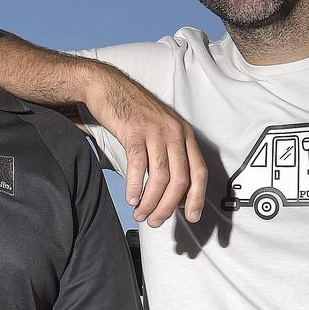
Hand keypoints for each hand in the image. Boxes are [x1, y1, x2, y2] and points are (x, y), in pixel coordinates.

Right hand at [86, 67, 206, 226]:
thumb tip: (174, 195)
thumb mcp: (160, 132)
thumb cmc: (133, 114)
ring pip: (160, 176)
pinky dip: (136, 186)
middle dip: (168, 207)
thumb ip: (170, 158)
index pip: (199, 171)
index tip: (191, 216)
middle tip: (156, 221)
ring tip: (141, 214)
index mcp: (185, 135)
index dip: (196, 197)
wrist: (109, 88)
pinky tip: (131, 198)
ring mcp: (155, 131)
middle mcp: (175, 132)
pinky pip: (139, 165)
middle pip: (180, 179)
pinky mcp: (134, 130)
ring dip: (150, 201)